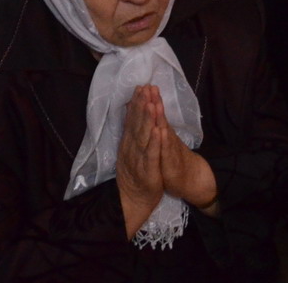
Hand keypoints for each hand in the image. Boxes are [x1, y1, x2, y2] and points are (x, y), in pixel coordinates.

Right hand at [118, 86, 165, 238]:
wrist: (132, 200)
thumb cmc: (135, 173)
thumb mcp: (130, 150)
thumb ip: (131, 132)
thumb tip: (131, 111)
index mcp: (128, 143)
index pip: (131, 120)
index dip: (136, 103)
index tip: (140, 87)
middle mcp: (131, 149)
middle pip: (136, 124)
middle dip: (141, 105)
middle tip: (145, 88)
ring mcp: (138, 160)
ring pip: (143, 137)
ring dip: (147, 120)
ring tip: (151, 103)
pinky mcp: (148, 171)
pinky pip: (151, 155)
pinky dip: (154, 143)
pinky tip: (158, 130)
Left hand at [150, 86, 216, 210]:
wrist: (190, 178)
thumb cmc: (173, 159)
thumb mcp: (163, 141)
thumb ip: (157, 126)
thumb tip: (149, 110)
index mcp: (162, 133)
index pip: (154, 115)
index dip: (149, 100)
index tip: (143, 85)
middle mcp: (166, 138)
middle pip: (159, 118)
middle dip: (154, 102)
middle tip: (149, 87)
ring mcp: (170, 149)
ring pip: (164, 131)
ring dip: (160, 117)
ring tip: (155, 103)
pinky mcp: (171, 163)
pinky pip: (166, 151)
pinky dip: (164, 141)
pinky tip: (161, 132)